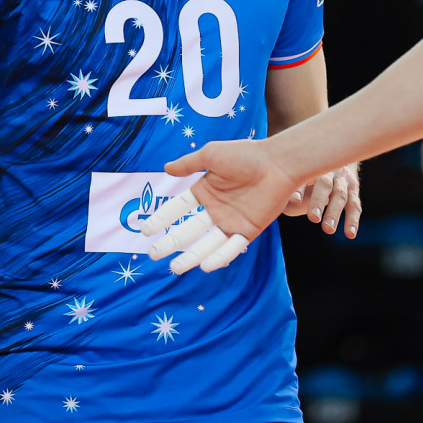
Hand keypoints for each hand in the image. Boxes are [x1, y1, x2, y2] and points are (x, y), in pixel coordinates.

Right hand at [139, 139, 299, 274]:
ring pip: (207, 244)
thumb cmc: (246, 154)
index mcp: (204, 191)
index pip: (177, 209)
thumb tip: (165, 169)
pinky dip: (220, 257)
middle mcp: (215, 209)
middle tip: (153, 254)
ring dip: (191, 257)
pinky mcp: (248, 230)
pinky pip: (232, 248)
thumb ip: (188, 164)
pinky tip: (205, 266)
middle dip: (170, 243)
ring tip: (175, 268)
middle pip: (188, 230)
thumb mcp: (212, 154)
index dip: (161, 219)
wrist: (277, 162)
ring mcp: (231, 221)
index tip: (146, 230)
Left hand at [281, 163, 362, 238]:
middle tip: (313, 218)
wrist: (334, 154)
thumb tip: (290, 202)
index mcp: (312, 163)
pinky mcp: (353, 190)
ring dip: (334, 212)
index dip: (299, 189)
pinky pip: (355, 205)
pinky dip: (353, 219)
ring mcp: (343, 179)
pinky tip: (350, 233)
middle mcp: (329, 169)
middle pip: (324, 184)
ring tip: (328, 229)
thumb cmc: (307, 171)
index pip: (304, 175)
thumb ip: (291, 190)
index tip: (294, 201)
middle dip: (318, 200)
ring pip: (340, 195)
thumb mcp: (297, 175)